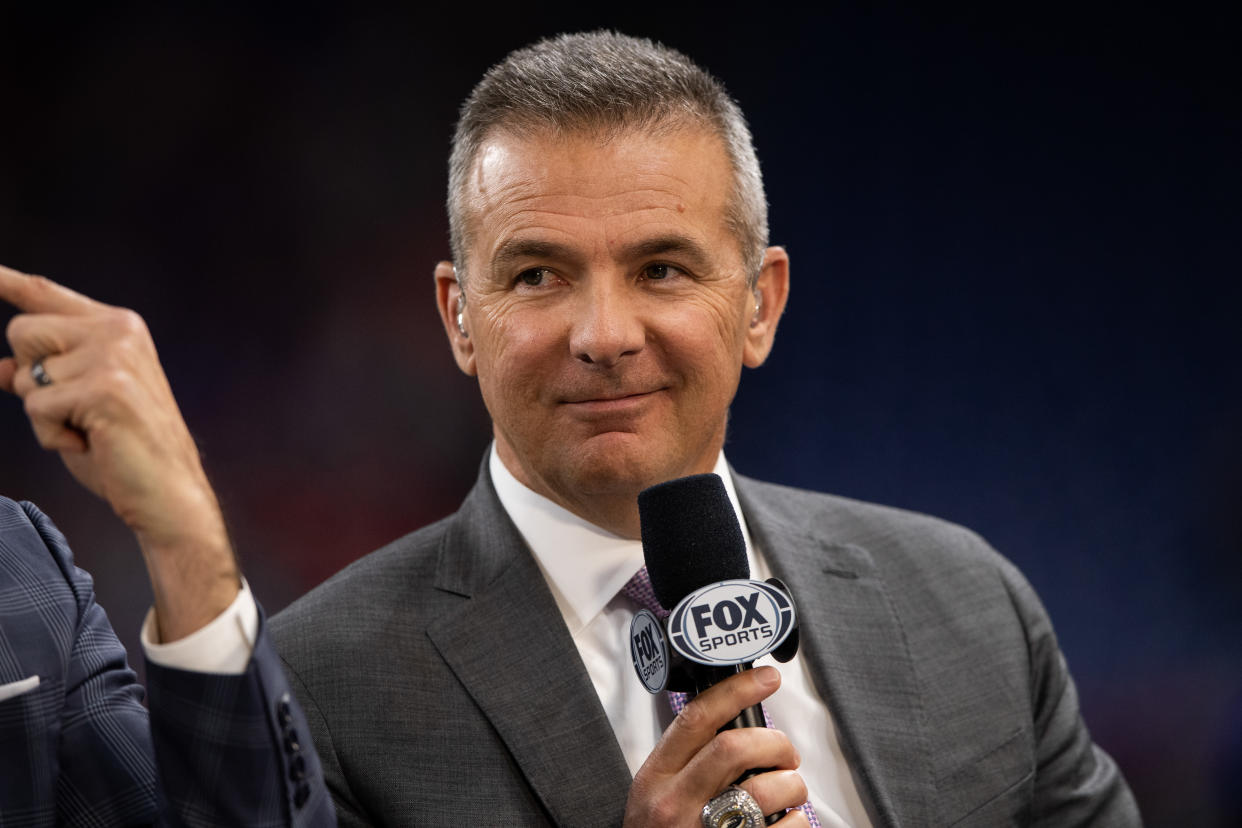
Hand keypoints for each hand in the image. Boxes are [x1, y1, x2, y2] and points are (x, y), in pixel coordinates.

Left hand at [0, 263, 238, 640]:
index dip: (5, 279)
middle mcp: (118, 331)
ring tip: (88, 430)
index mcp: (118, 327)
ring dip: (43, 414)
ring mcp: (114, 357)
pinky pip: (37, 406)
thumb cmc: (125, 452)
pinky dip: (53, 435)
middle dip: (32, 378)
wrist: (169, 493)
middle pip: (23, 332)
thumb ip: (44, 377)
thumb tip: (0, 369)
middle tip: (77, 411)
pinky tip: (90, 442)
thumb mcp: (78, 406)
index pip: (45, 293)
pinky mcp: (104, 387)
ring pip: (27, 375)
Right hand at [624, 667, 809, 826]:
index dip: (737, 690)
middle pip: (735, 748)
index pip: (697, 719)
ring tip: (791, 790)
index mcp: (656, 779)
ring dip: (793, 784)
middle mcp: (675, 805)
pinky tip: (791, 822)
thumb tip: (735, 725)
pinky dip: (800, 822)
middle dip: (774, 742)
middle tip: (784, 753)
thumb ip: (684, 762)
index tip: (765, 677)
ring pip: (766, 790)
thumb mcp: (653, 795)